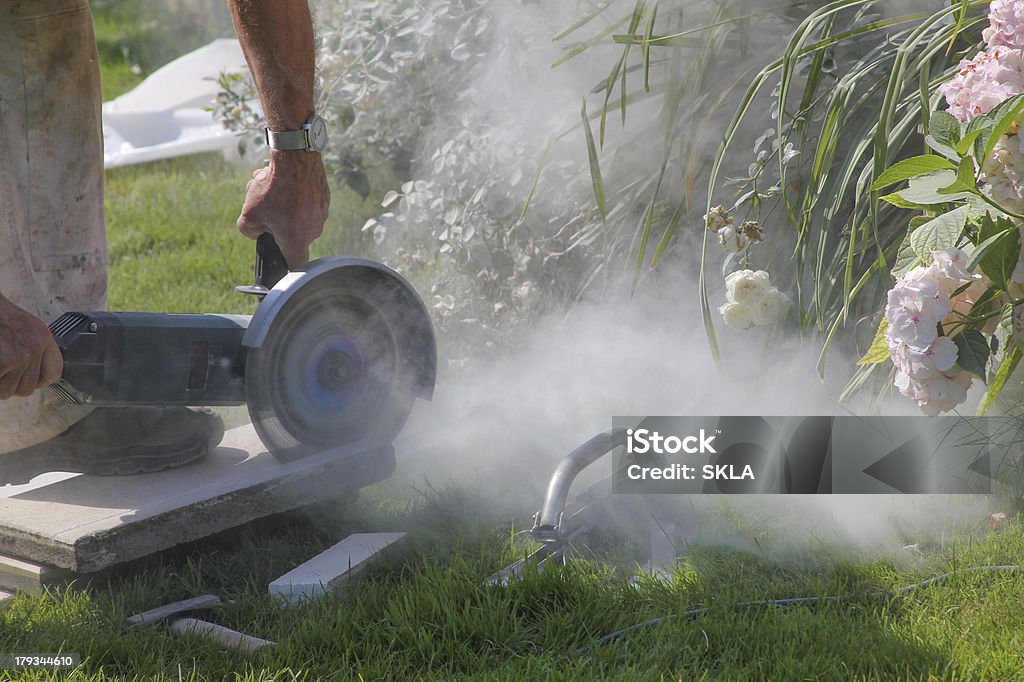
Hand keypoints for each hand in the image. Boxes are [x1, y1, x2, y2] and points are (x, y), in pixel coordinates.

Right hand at [0, 296, 61, 399]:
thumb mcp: (22, 326)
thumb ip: (30, 348)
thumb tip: (29, 375)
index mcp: (42, 336)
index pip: (53, 372)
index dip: (38, 381)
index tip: (28, 381)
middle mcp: (35, 347)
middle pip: (27, 388)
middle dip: (10, 384)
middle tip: (1, 370)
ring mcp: (19, 357)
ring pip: (8, 391)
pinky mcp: (4, 363)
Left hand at [236, 150, 329, 267]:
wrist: (295, 157)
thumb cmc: (273, 188)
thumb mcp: (248, 214)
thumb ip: (249, 232)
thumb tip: (256, 232)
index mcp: (297, 240)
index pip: (295, 265)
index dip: (284, 262)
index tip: (276, 254)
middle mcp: (314, 230)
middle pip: (293, 236)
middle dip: (276, 224)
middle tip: (265, 209)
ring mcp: (321, 213)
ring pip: (298, 217)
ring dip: (284, 207)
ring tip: (272, 189)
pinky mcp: (324, 197)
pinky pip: (307, 203)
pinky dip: (296, 196)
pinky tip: (284, 181)